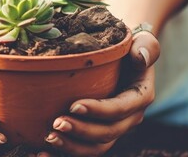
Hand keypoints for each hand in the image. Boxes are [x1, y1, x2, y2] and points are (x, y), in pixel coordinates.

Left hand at [39, 31, 159, 155]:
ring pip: (96, 147)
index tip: (74, 105)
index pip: (120, 109)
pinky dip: (63, 154)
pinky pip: (82, 150)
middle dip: (81, 131)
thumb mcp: (143, 41)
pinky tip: (41, 154)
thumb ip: (146, 47)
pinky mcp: (97, 133)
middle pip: (107, 133)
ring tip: (49, 138)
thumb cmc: (130, 46)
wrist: (122, 56)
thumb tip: (139, 57)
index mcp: (139, 97)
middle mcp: (128, 118)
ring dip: (72, 147)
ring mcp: (113, 128)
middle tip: (56, 123)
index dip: (98, 111)